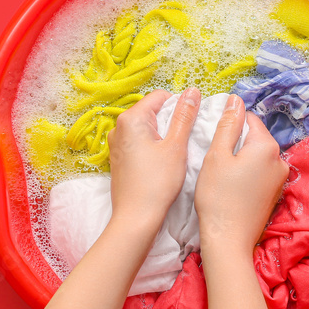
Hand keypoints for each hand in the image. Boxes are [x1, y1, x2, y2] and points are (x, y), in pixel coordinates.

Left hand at [107, 87, 199, 228]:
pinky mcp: (118, 158)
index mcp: (131, 118)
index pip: (160, 97)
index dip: (179, 107)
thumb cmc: (157, 182)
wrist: (136, 217)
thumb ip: (184, 116)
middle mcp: (119, 127)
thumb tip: (192, 92)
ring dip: (162, 136)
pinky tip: (160, 164)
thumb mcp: (176, 146)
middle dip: (170, 122)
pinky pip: (138, 142)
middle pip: (152, 111)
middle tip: (182, 142)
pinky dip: (152, 147)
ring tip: (172, 155)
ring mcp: (116, 143)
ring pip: (146, 128)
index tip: (189, 125)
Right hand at [195, 94, 288, 255]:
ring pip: (256, 156)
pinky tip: (231, 187)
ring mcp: (280, 179)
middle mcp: (280, 160)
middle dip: (235, 143)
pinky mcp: (274, 194)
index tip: (214, 140)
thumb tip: (235, 100)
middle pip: (254, 138)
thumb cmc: (218, 197)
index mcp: (267, 146)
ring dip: (240, 159)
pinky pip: (259, 173)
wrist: (229, 240)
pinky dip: (246, 175)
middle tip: (215, 160)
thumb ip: (227, 124)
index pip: (249, 119)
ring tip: (222, 175)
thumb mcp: (217, 155)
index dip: (228, 125)